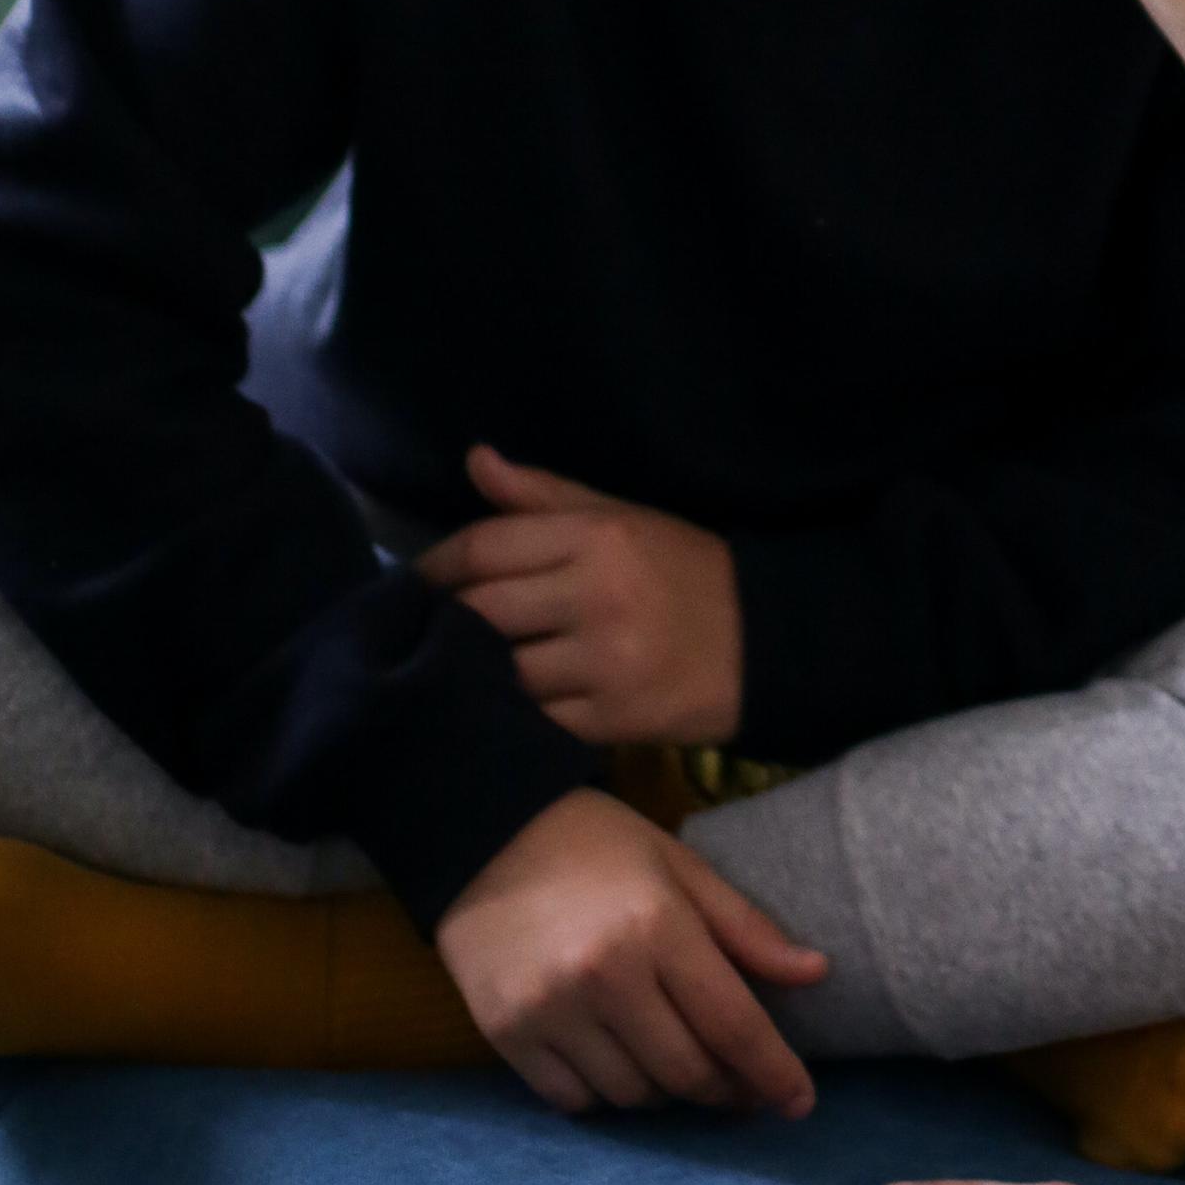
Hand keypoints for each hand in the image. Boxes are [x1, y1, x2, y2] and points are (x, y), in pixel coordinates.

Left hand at [417, 446, 743, 744]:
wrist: (769, 641)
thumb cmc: (685, 570)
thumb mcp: (623, 518)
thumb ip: (544, 496)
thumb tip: (475, 460)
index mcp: (598, 536)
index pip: (485, 547)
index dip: (435, 568)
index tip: (416, 584)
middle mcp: (597, 596)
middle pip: (481, 614)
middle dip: (445, 625)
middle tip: (425, 633)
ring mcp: (606, 663)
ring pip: (501, 675)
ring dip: (474, 676)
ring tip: (459, 673)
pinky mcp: (615, 720)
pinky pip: (536, 724)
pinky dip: (514, 719)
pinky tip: (505, 711)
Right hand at [436, 788, 824, 1118]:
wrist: (480, 830)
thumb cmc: (595, 844)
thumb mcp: (680, 866)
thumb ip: (746, 927)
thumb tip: (816, 974)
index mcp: (657, 927)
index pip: (733, 1025)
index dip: (773, 1074)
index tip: (799, 1103)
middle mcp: (603, 977)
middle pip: (687, 1072)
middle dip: (727, 1091)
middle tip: (744, 1089)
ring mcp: (549, 1010)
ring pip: (633, 1096)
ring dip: (668, 1094)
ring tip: (680, 1067)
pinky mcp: (506, 1034)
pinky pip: (575, 1101)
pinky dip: (607, 1096)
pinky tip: (621, 1065)